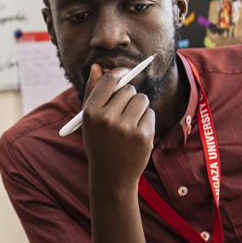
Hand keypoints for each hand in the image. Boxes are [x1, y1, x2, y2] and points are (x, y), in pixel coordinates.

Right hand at [81, 63, 154, 195]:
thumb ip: (93, 92)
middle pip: (128, 89)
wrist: (111, 176)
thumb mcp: (90, 120)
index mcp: (90, 113)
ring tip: (130, 122)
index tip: (124, 72)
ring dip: (139, 107)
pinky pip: (151, 113)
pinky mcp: (143, 136)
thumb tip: (98, 66)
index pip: (108, 81)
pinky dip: (146, 121)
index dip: (119, 73)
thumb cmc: (99, 143)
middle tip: (124, 110)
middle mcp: (107, 119)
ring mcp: (126, 128)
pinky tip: (136, 134)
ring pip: (142, 99)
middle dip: (129, 96)